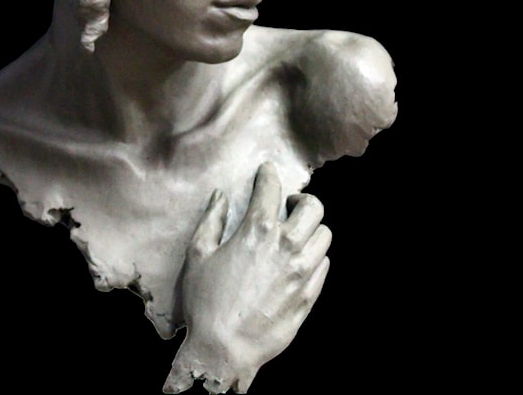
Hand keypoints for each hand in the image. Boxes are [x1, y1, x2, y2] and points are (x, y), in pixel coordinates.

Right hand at [163, 162, 330, 393]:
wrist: (224, 350)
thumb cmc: (205, 303)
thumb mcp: (198, 255)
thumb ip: (212, 220)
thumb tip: (221, 196)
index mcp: (256, 231)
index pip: (272, 189)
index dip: (269, 175)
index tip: (268, 172)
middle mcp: (286, 246)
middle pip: (314, 207)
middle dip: (302, 200)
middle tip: (289, 207)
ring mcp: (302, 272)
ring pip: (324, 236)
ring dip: (311, 230)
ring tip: (296, 235)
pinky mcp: (309, 296)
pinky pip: (324, 266)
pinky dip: (314, 257)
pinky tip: (299, 262)